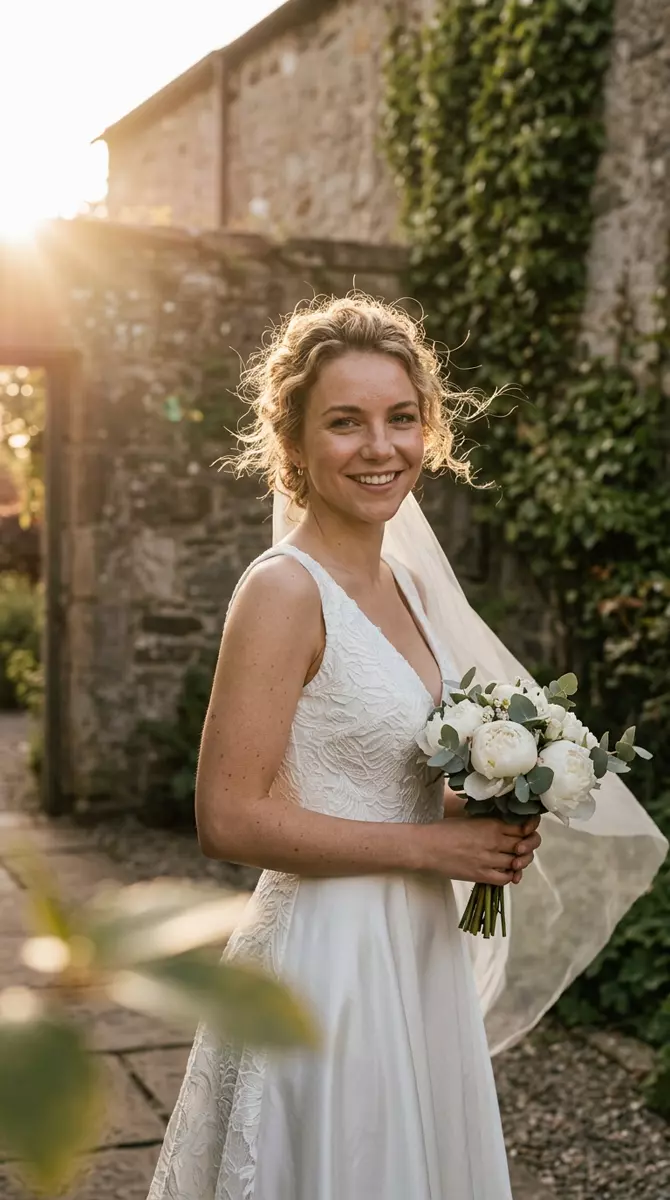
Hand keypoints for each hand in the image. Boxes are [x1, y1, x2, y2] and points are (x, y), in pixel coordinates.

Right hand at [416, 815, 541, 885]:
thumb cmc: (444, 829)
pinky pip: (505, 878)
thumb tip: (505, 826)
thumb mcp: (471, 819)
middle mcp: (494, 841)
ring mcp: (489, 859)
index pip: (523, 828)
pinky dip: (510, 876)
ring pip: (517, 862)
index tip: (525, 833)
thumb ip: (490, 822)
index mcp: (492, 824)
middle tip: (521, 848)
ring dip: (519, 862)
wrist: (426, 847)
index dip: (528, 831)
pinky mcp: (482, 875)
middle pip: (524, 845)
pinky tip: (506, 872)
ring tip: (514, 860)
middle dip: (526, 847)